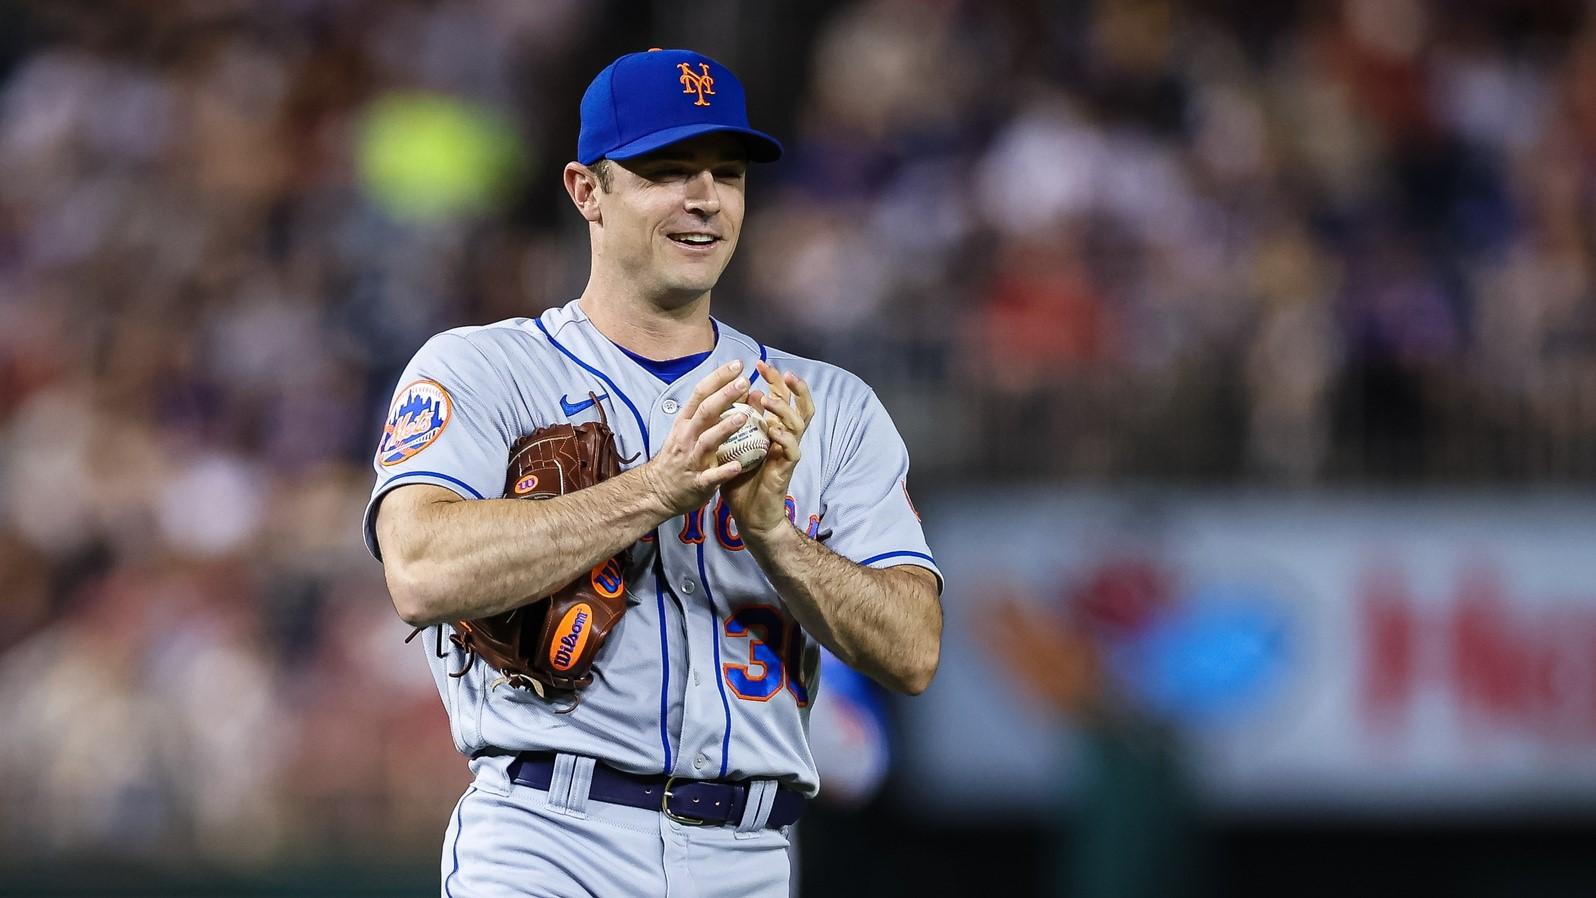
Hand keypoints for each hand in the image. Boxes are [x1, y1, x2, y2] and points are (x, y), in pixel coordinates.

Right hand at [641, 360, 754, 515]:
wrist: (657, 490)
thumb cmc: (678, 456)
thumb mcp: (687, 430)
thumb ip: (709, 411)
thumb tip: (735, 389)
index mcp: (685, 422)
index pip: (701, 394)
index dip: (718, 378)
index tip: (737, 365)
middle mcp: (687, 437)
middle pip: (705, 411)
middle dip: (725, 395)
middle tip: (744, 381)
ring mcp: (691, 459)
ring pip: (708, 440)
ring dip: (725, 428)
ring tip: (744, 417)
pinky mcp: (697, 482)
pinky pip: (711, 477)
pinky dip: (724, 471)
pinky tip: (737, 466)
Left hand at [723, 361, 814, 541]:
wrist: (750, 515)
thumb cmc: (742, 481)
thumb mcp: (735, 447)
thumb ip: (736, 424)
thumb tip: (731, 399)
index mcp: (773, 430)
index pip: (780, 398)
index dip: (773, 379)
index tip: (758, 364)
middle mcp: (784, 438)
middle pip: (798, 405)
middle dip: (790, 387)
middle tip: (778, 372)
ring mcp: (787, 453)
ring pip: (797, 423)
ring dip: (783, 409)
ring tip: (767, 400)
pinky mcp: (786, 469)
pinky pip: (791, 449)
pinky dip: (783, 437)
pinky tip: (772, 429)